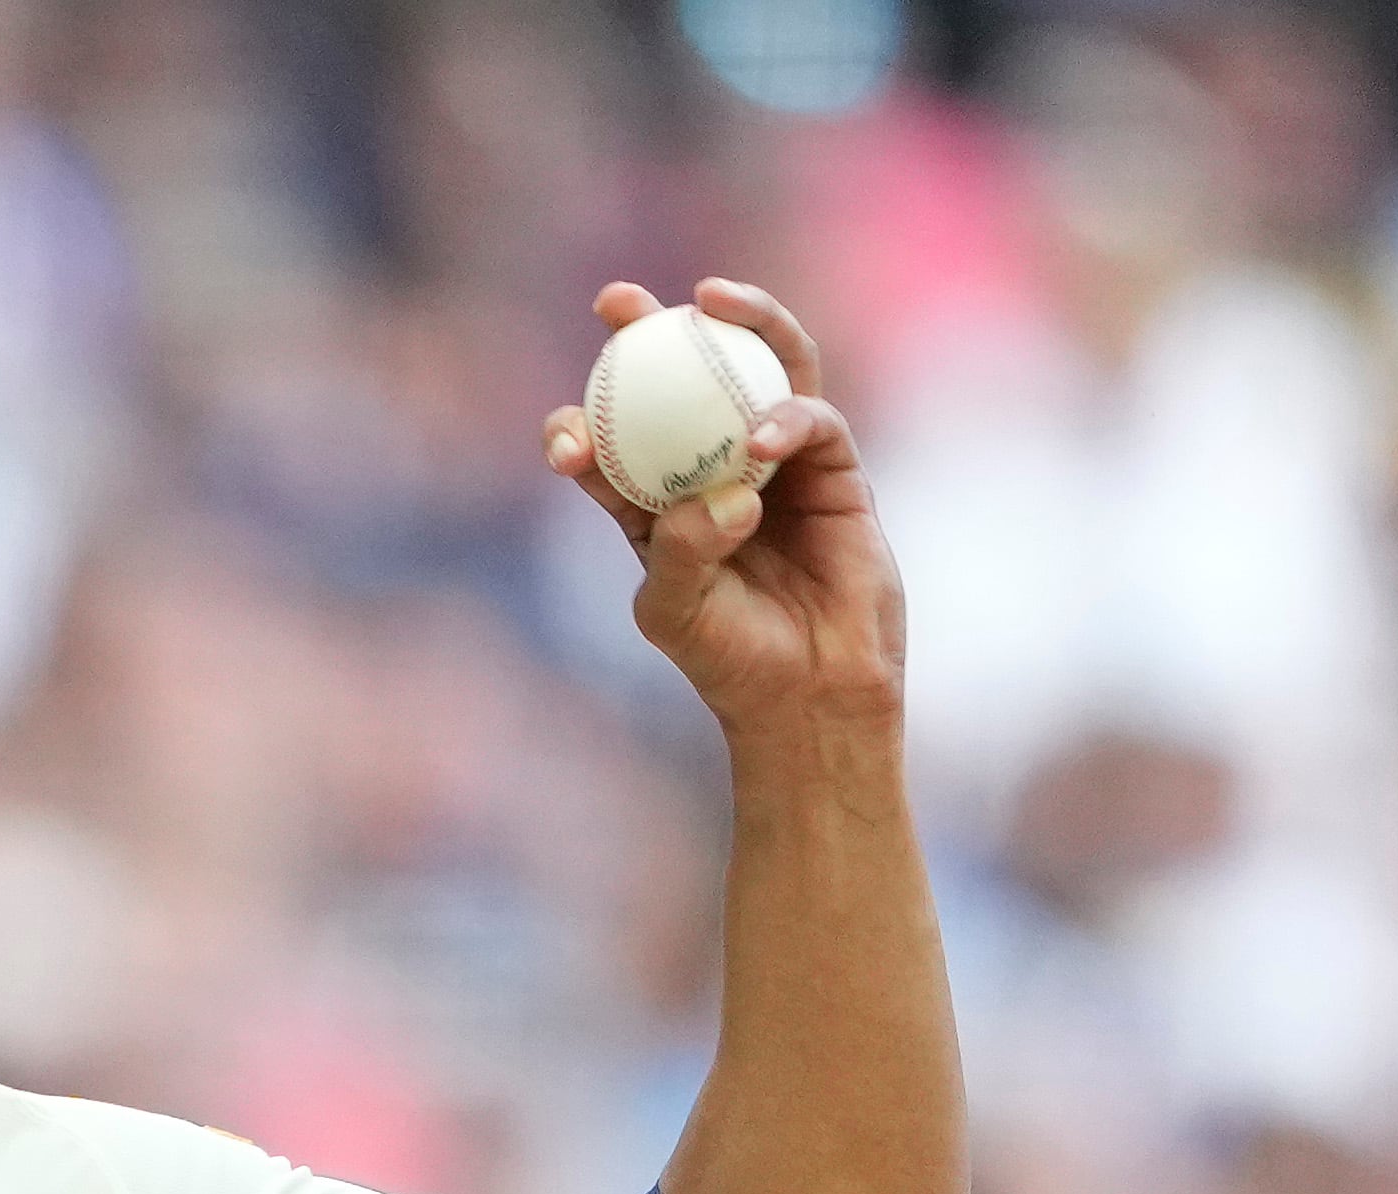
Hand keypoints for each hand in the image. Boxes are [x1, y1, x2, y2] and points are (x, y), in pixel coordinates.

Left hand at [542, 278, 902, 737]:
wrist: (811, 691)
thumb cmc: (728, 657)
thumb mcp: (679, 612)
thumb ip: (681, 553)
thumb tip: (720, 495)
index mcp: (654, 502)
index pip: (610, 442)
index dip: (581, 420)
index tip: (563, 425)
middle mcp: (712, 465)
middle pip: (679, 377)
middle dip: (645, 329)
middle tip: (617, 301)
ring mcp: (776, 459)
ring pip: (759, 368)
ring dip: (739, 322)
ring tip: (711, 299)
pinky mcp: (834, 468)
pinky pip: (811, 419)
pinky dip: (786, 417)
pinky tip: (761, 435)